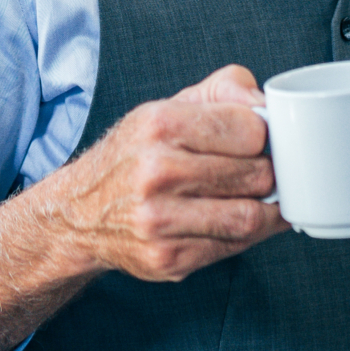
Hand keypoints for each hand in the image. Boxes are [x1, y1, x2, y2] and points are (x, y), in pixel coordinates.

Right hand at [0, 65, 282, 350]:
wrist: (79, 213)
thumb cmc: (136, 154)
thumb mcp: (170, 106)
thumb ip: (225, 92)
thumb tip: (270, 103)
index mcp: (160, 123)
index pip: (250, 129)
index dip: (263, 135)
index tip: (259, 141)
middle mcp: (156, 171)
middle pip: (256, 174)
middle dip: (267, 173)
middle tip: (262, 171)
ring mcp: (160, 220)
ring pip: (249, 217)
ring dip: (265, 209)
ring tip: (259, 198)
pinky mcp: (167, 259)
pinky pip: (232, 248)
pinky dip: (246, 235)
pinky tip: (237, 220)